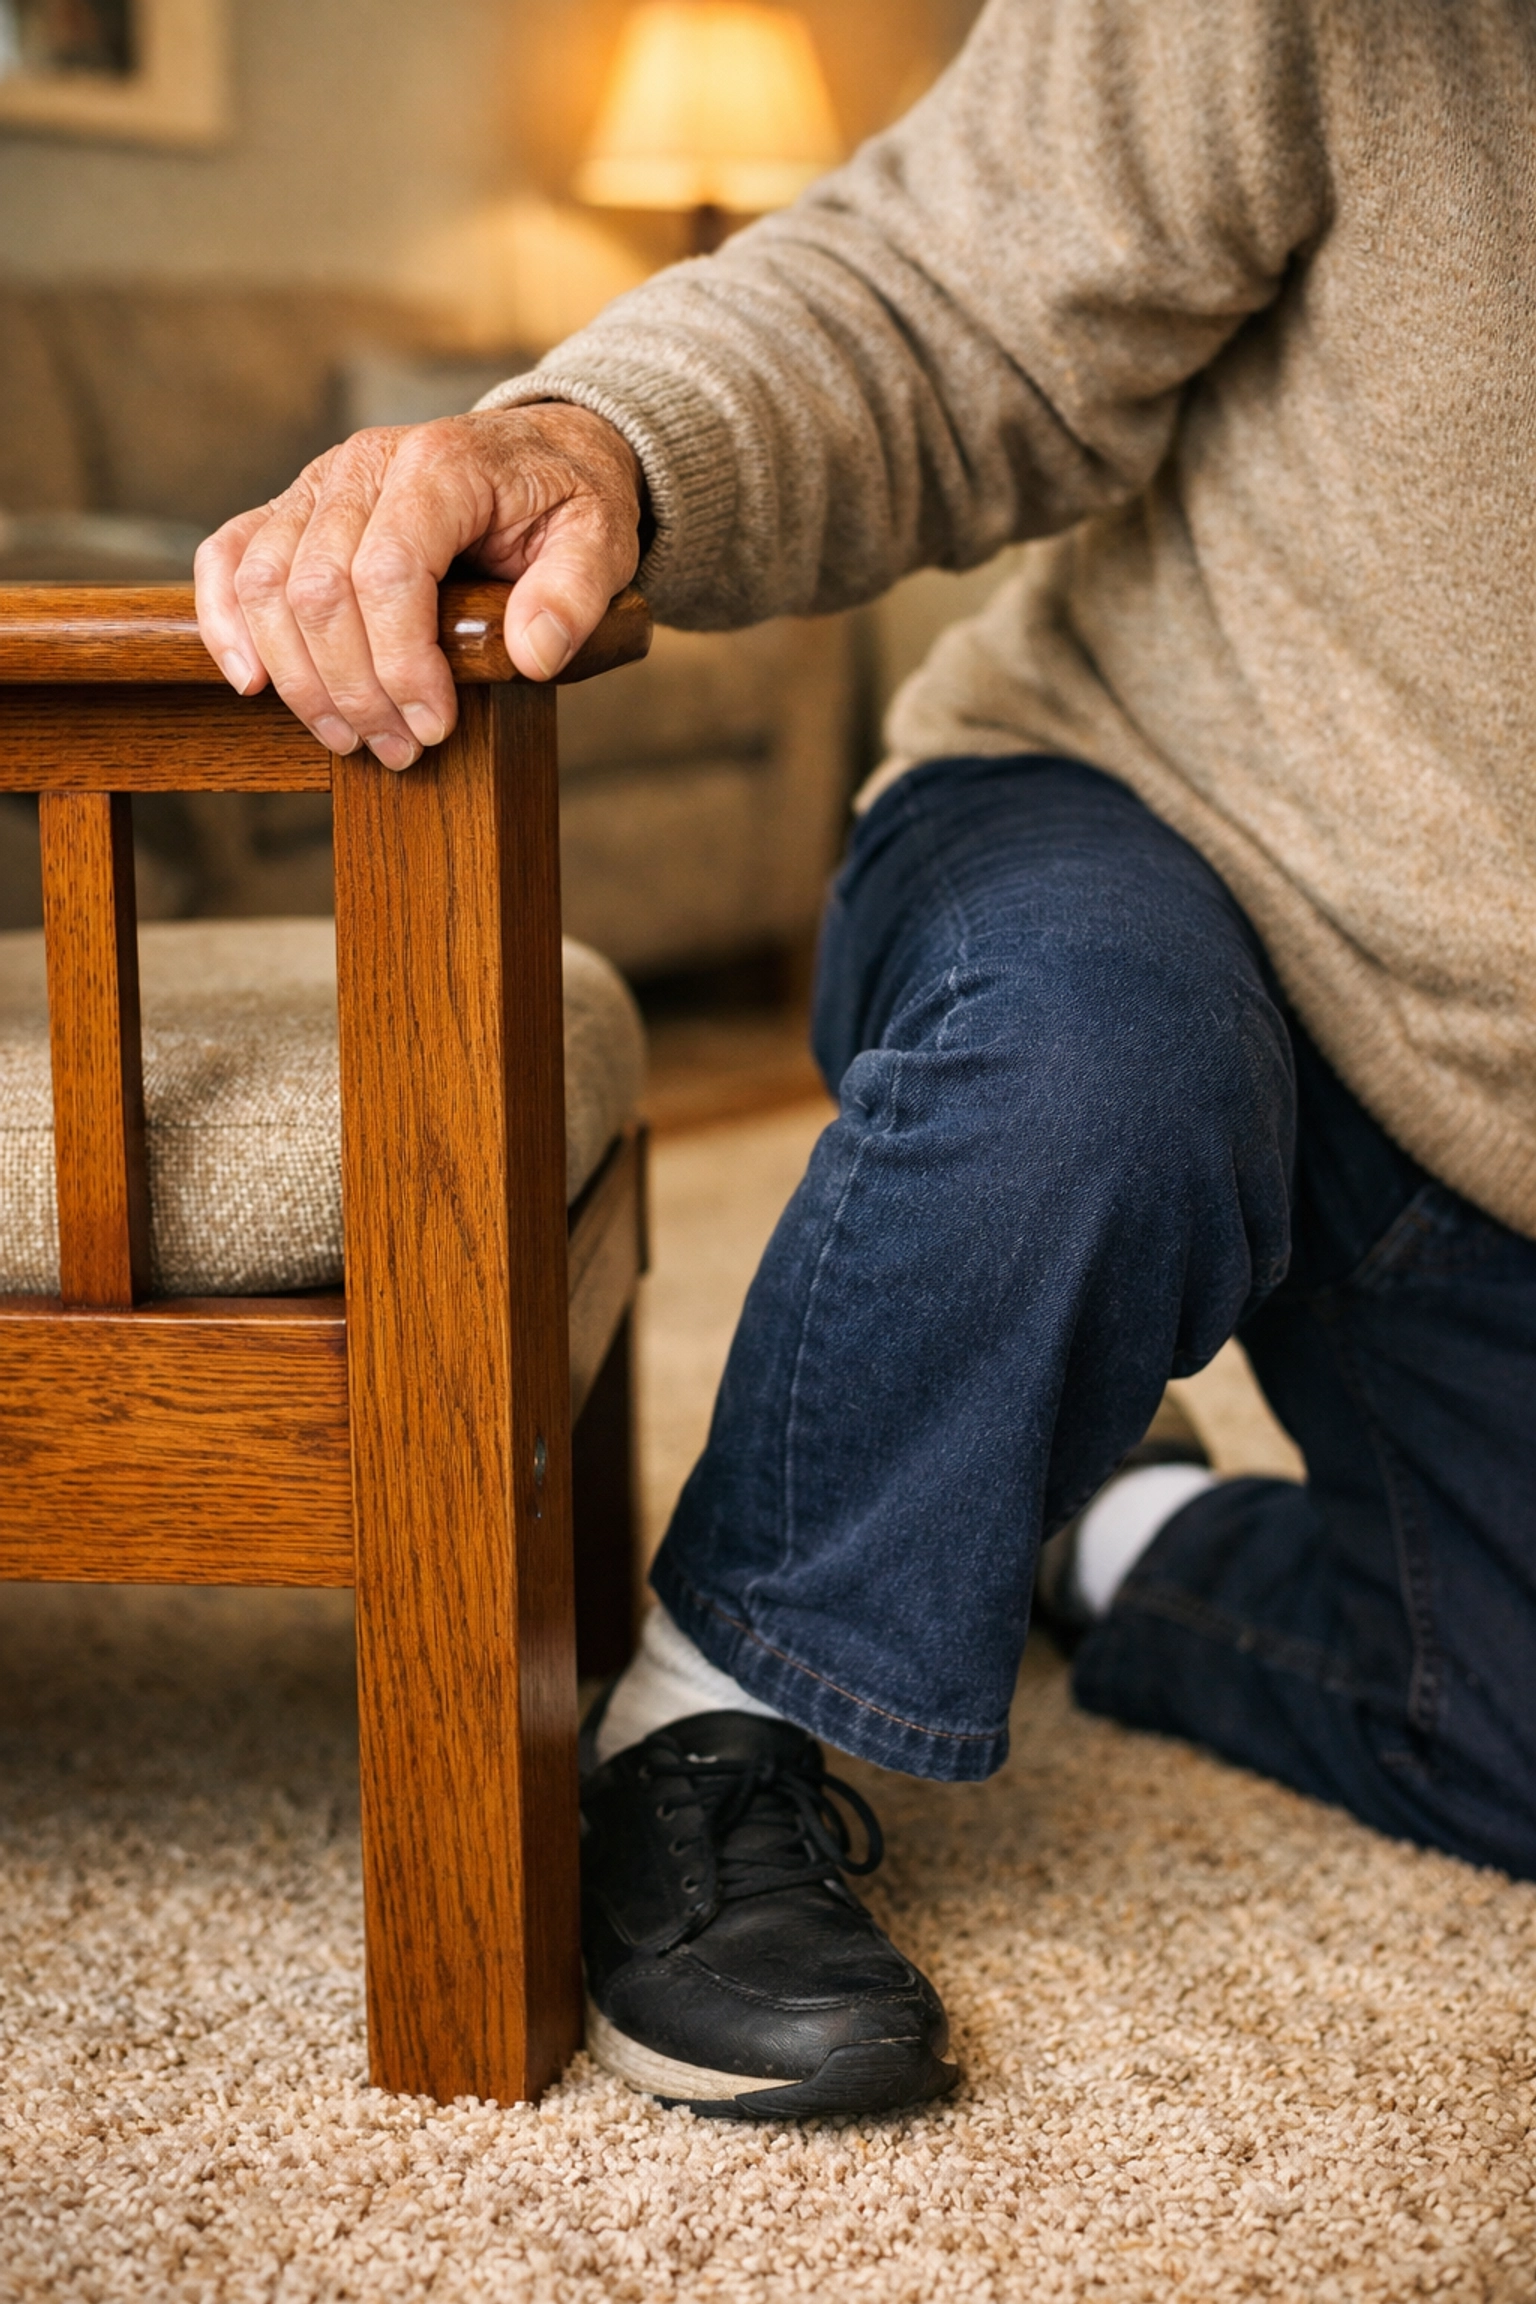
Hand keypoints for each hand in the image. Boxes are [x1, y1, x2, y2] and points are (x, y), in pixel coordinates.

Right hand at [193, 403, 643, 768]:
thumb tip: (534, 656)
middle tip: (398, 751)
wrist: (539, 456)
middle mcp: (365, 463)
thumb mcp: (602, 539)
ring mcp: (319, 482)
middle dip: (354, 688)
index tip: (434, 727)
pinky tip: (252, 682)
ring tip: (351, 738)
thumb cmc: (564, 502)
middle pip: (319, 588)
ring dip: (299, 678)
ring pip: (265, 583)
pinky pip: (228, 556)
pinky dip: (227, 621)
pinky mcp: (292, 508)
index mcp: (441, 465)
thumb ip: (575, 593)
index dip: (401, 664)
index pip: (388, 571)